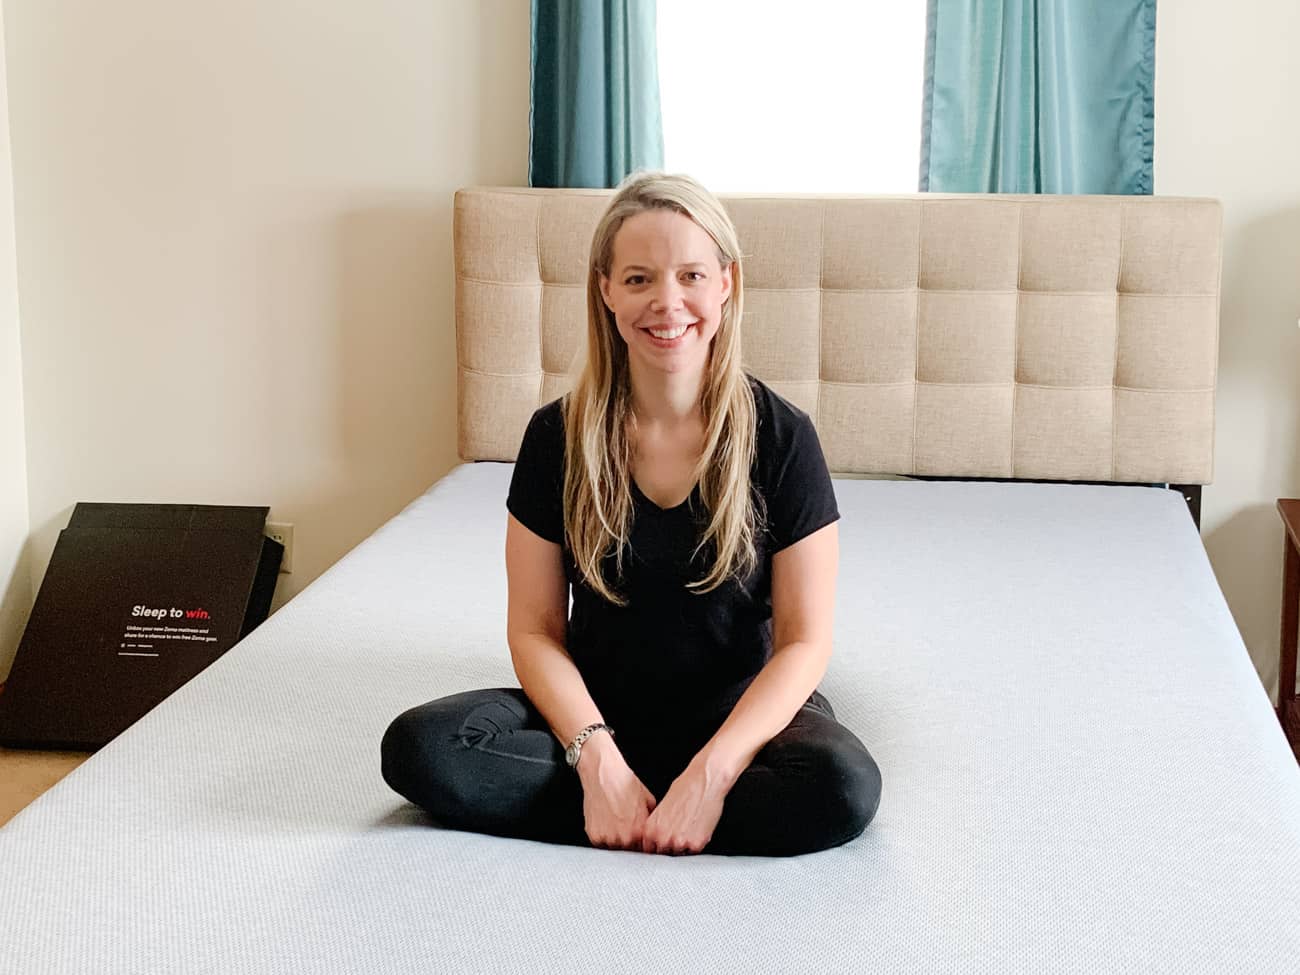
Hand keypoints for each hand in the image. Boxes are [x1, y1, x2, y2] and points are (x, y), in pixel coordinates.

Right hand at [576, 734, 656, 850]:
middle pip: (629, 851)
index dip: (644, 845)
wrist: (603, 773)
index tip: (642, 841)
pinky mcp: (594, 835)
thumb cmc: (625, 783)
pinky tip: (606, 822)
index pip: (645, 849)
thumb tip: (657, 830)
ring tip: (616, 825)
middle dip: (630, 844)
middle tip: (627, 831)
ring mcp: (607, 838)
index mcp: (640, 831)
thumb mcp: (648, 800)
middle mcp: (624, 838)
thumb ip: (652, 820)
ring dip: (616, 842)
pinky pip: (601, 844)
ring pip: (615, 849)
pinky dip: (603, 836)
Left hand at [641, 755, 728, 855]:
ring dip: (684, 848)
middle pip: (663, 856)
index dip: (656, 849)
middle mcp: (662, 838)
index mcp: (651, 829)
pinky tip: (699, 828)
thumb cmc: (685, 788)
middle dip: (670, 849)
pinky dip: (697, 843)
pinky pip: (695, 852)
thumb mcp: (662, 807)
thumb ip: (658, 826)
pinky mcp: (696, 844)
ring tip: (689, 830)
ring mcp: (679, 843)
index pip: (648, 850)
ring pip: (679, 856)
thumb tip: (659, 838)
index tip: (662, 847)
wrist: (704, 781)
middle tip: (679, 837)